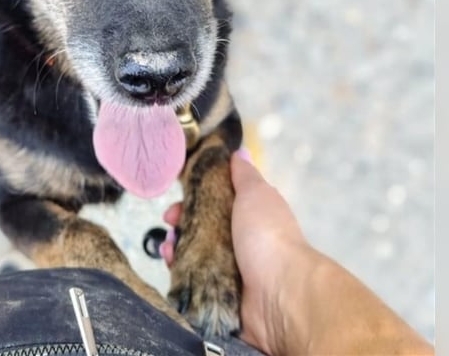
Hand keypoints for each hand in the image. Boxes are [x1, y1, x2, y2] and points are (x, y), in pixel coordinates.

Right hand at [160, 148, 308, 351]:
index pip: (216, 203)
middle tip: (170, 222)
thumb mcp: (256, 194)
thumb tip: (239, 152)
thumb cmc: (268, 236)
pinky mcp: (219, 296)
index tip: (179, 194)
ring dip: (176, 246)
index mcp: (250, 217)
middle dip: (181, 222)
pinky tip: (171, 263)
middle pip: (201, 229)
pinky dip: (179, 272)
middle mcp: (241, 243)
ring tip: (168, 245)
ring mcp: (230, 271)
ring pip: (193, 255)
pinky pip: (192, 282)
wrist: (280, 291)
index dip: (196, 196)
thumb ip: (244, 174)